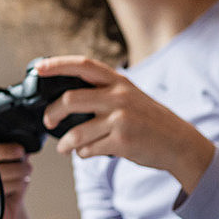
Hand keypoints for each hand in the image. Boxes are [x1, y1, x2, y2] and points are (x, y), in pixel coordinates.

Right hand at [0, 129, 42, 218]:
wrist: (10, 216)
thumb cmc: (10, 181)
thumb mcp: (9, 158)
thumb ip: (6, 144)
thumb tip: (19, 135)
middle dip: (2, 151)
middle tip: (21, 152)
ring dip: (13, 169)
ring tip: (26, 170)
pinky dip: (13, 182)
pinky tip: (22, 182)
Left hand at [30, 55, 216, 192]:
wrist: (179, 143)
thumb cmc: (151, 121)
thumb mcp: (131, 96)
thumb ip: (104, 93)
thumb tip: (67, 99)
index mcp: (119, 82)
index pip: (83, 65)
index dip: (57, 65)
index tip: (38, 68)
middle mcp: (119, 97)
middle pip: (70, 100)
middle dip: (52, 113)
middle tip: (48, 121)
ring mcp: (121, 120)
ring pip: (76, 132)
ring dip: (65, 143)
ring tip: (64, 148)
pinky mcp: (122, 142)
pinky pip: (89, 149)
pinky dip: (83, 153)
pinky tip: (88, 152)